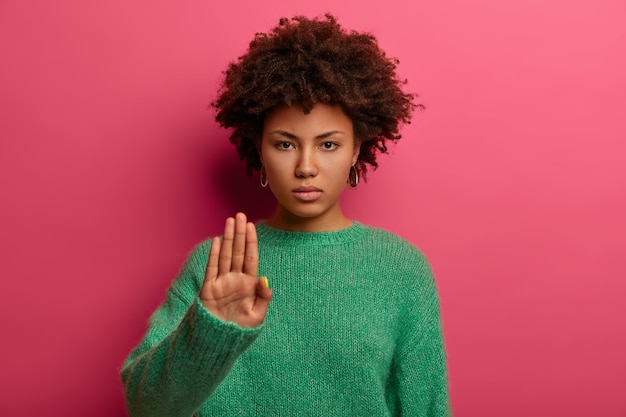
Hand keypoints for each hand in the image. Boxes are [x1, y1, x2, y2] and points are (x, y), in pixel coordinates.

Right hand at [200, 212, 271, 327]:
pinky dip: (215, 254)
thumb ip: (263, 297)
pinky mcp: (209, 289)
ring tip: (230, 221)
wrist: (218, 344)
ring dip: (228, 238)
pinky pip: (212, 268)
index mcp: (248, 285)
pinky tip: (218, 240)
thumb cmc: (239, 332)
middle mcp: (235, 280)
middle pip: (238, 252)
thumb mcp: (257, 316)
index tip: (252, 225)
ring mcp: (221, 283)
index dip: (251, 241)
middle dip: (239, 233)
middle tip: (239, 214)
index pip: (251, 258)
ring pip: (226, 255)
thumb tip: (264, 278)